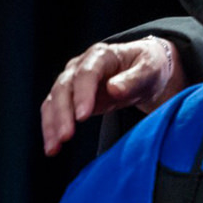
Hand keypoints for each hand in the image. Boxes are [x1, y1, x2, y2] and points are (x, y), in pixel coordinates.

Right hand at [40, 36, 183, 155]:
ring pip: (54, 101)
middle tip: (66, 136)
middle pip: (64, 87)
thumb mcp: (150, 69)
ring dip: (52, 124)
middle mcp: (80, 66)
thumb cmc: (149, 67)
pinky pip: (55, 112)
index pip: (87, 73)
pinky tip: (53, 147)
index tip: (82, 116)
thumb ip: (134, 78)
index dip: (83, 94)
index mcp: (101, 55)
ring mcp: (72, 81)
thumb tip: (114, 89)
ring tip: (54, 147)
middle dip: (63, 113)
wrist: (147, 72)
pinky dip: (51, 129)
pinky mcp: (70, 98)